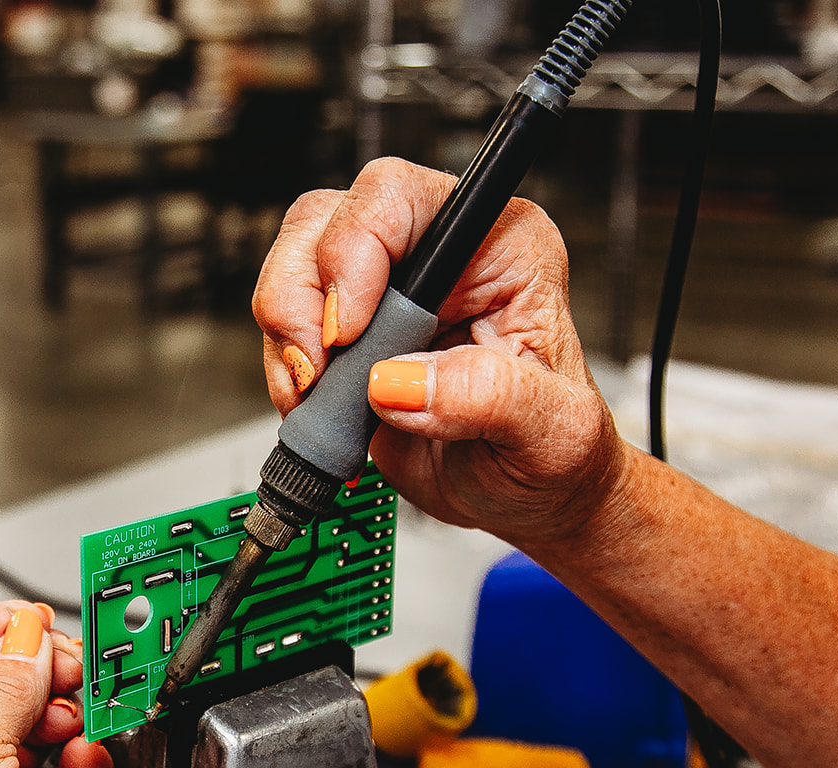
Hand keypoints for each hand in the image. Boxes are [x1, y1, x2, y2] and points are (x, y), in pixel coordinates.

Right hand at [253, 158, 629, 546]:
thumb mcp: (549, 431)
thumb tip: (399, 381)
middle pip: (326, 221)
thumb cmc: (552, 453)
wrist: (523, 497)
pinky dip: (284, 372)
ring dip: (288, 340)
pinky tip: (320, 410)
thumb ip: (487, 396)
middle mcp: (437, 255)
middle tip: (320, 372)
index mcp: (500, 247)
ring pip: (294, 267)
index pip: (400, 199)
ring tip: (321, 399)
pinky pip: (286, 326)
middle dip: (302, 301)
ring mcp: (385, 291)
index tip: (349, 335)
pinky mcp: (350, 333)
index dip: (353, 256)